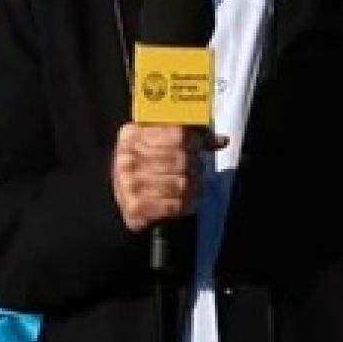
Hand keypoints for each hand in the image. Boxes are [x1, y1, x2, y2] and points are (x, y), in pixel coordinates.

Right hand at [111, 123, 226, 232]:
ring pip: (180, 184)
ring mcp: (128, 183)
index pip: (178, 135)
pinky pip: (172, 206)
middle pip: (181, 160)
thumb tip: (222, 141)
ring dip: (192, 189)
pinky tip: (182, 203)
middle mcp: (127, 157)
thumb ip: (191, 136)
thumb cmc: (145, 164)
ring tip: (191, 190)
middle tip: (194, 174)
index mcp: (133, 134)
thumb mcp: (160, 141)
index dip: (194, 144)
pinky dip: (182, 206)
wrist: (120, 195)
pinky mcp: (133, 207)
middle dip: (194, 169)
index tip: (196, 151)